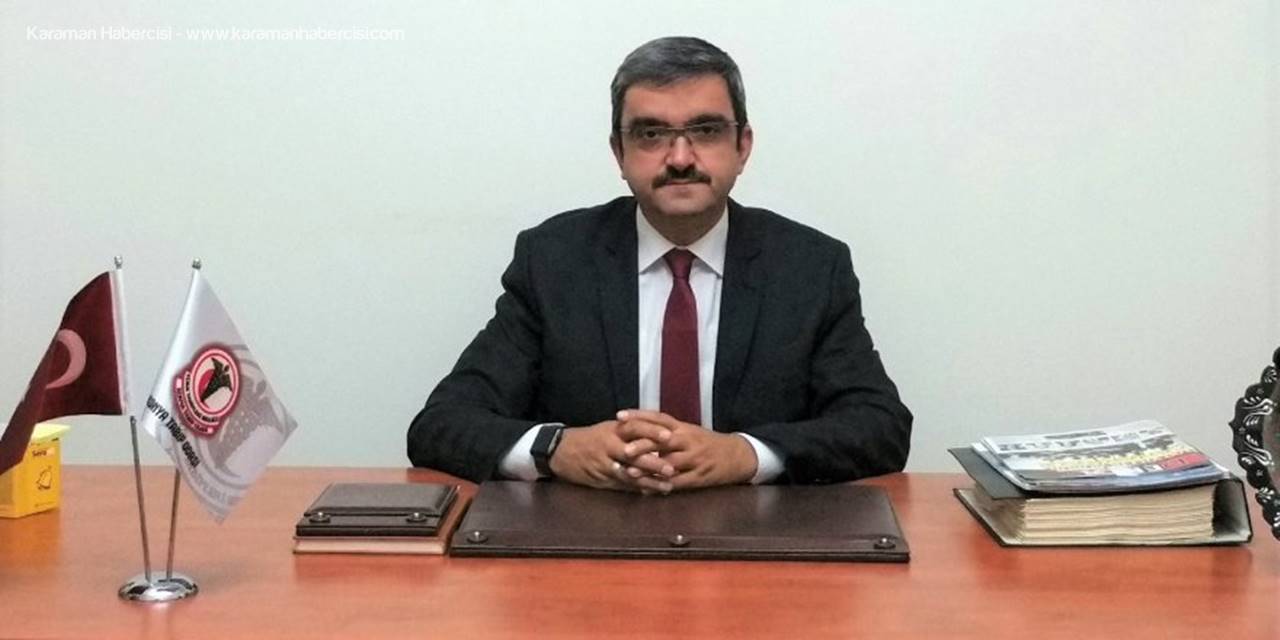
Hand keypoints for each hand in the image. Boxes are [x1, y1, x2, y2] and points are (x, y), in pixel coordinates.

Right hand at [548, 420, 673, 493]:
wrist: (560, 450)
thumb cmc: (590, 438)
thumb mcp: (608, 429)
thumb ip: (630, 432)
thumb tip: (658, 431)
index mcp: (613, 430)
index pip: (635, 427)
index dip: (652, 431)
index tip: (669, 435)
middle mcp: (609, 446)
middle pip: (634, 454)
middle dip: (653, 462)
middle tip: (672, 468)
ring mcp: (604, 464)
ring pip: (629, 474)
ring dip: (649, 481)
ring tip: (667, 487)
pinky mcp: (601, 478)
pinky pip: (621, 485)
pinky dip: (636, 490)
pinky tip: (650, 493)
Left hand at [615, 410, 757, 490]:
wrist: (738, 455)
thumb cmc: (708, 443)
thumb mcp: (689, 431)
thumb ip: (666, 430)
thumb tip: (639, 427)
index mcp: (683, 427)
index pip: (658, 418)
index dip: (638, 415)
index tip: (619, 416)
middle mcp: (688, 440)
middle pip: (662, 440)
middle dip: (641, 444)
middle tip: (623, 448)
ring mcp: (694, 459)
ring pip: (669, 463)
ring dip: (649, 468)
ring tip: (630, 472)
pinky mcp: (699, 476)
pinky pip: (678, 482)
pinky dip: (662, 486)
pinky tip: (647, 490)